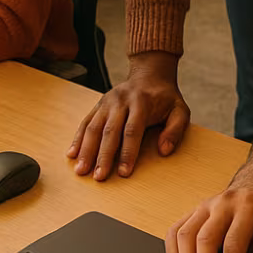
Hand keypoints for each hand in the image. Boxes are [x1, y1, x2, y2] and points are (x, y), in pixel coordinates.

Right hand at [67, 51, 189, 179]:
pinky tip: (72, 154)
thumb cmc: (165, 98)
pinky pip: (86, 122)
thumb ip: (175, 130)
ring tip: (81, 171)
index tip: (124, 172)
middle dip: (103, 156)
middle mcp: (121, 100)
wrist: (150, 75)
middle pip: (110, 131)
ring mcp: (107, 102)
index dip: (128, 153)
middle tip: (98, 177)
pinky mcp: (99, 105)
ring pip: (94, 127)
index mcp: (141, 102)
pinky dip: (78, 139)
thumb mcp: (180, 110)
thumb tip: (164, 150)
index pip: (132, 130)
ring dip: (86, 150)